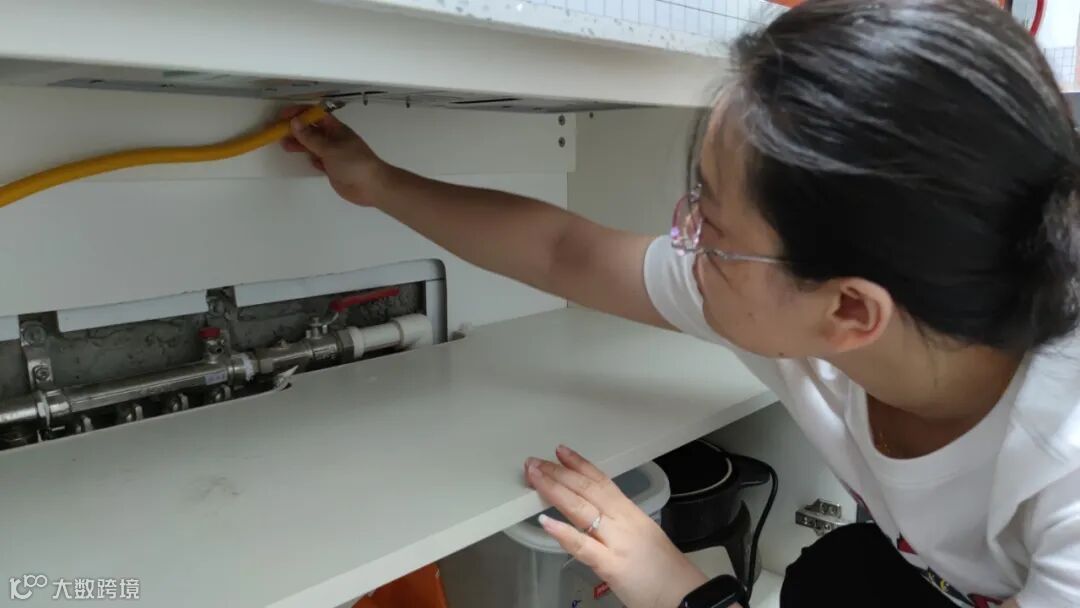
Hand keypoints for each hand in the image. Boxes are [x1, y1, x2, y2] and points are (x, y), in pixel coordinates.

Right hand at [278, 106, 393, 206]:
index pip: (315, 115)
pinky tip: (305, 160)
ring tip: (284, 145)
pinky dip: (311, 159)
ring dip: (299, 144)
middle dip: (295, 129)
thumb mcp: (330, 148)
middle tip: (277, 132)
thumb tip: (294, 122)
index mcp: (336, 129)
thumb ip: (311, 137)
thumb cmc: (353, 163)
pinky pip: (318, 160)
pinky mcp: (332, 168)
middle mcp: (334, 139)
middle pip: (311, 130)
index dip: (299, 113)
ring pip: (312, 145)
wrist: (371, 186)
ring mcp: (333, 154)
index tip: (283, 116)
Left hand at [525, 446, 706, 607]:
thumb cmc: (664, 570)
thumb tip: (596, 515)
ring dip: (554, 491)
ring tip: (535, 479)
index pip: (602, 481)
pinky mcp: (611, 566)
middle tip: (535, 463)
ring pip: (582, 509)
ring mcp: (616, 542)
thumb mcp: (643, 534)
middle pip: (587, 490)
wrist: (684, 596)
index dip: (579, 464)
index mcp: (631, 513)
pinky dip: (562, 533)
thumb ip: (619, 523)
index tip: (560, 452)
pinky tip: (546, 521)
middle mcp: (623, 522)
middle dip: (558, 473)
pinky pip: (583, 546)